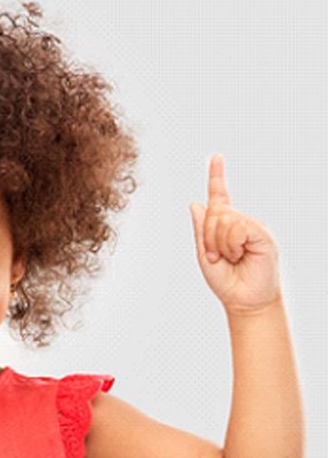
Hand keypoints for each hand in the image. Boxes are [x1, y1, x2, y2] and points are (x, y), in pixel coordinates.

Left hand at [189, 154, 281, 314]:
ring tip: (228, 257)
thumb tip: (196, 203)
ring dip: (218, 242)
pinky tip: (238, 254)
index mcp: (225, 226)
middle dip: (207, 236)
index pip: (220, 197)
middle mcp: (239, 222)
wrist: (243, 299)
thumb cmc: (225, 280)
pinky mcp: (261, 233)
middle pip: (214, 211)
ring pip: (224, 219)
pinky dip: (230, 244)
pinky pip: (237, 227)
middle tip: (215, 256)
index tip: (216, 157)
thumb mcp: (203, 255)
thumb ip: (200, 230)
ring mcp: (251, 227)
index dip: (217, 177)